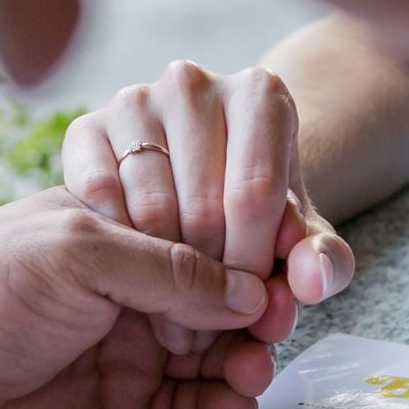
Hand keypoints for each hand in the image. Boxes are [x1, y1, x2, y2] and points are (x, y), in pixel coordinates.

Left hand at [0, 188, 279, 408]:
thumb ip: (170, 269)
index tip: (292, 274)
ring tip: (253, 376)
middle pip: (221, 302)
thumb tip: (248, 292)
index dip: (253, 255)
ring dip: (243, 365)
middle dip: (258, 316)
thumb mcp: (84, 251)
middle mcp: (131, 289)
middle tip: (276, 332)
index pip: (209, 237)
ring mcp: (128, 349)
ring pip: (212, 357)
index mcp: (122, 231)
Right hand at [63, 60, 353, 353]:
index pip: (256, 193)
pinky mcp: (84, 128)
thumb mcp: (296, 241)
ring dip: (162, 280)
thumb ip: (323, 263)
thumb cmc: (253, 213)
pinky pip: (100, 202)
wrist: (194, 179)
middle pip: (203, 204)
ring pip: (149, 209)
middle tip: (210, 325)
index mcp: (259, 94)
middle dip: (210, 281)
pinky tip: (137, 278)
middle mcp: (193, 84)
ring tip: (177, 315)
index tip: (248, 304)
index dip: (253, 262)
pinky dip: (118, 252)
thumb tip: (312, 279)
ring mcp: (134, 101)